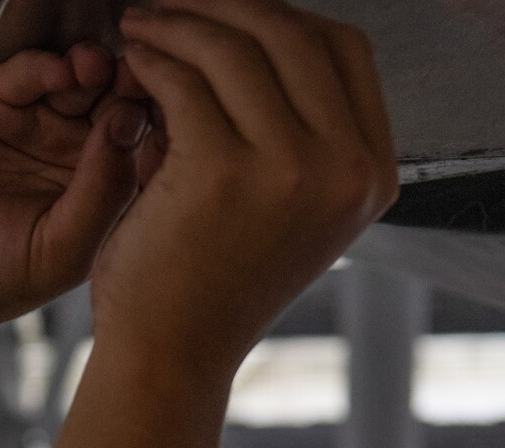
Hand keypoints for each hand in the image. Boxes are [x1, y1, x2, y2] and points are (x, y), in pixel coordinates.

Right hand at [0, 43, 151, 339]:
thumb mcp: (60, 249)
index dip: (169, 129)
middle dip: (137, 87)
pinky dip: (51, 64)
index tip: (183, 114)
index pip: (152, 153)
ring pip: (84, 81)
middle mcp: (74, 163)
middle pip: (124, 106)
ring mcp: (34, 129)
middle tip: (140, 77)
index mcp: (102, 204)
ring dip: (100, 69)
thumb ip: (104, 190)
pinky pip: (31, 70)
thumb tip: (134, 118)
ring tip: (99, 72)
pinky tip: (62, 72)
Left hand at [91, 0, 398, 369]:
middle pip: (294, 32)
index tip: (230, 13)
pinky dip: (152, 59)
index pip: (345, 48)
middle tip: (171, 3)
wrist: (173, 355)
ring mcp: (290, 171)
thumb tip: (269, 28)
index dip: (284, 14)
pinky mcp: (222, 173)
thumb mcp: (291, 203)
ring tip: (140, 29)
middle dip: (224, 4)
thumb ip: (303, 128)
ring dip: (178, 24)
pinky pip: (184, 80)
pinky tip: (132, 64)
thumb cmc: (216, 279)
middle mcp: (345, 170)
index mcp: (371, 174)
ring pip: (233, 48)